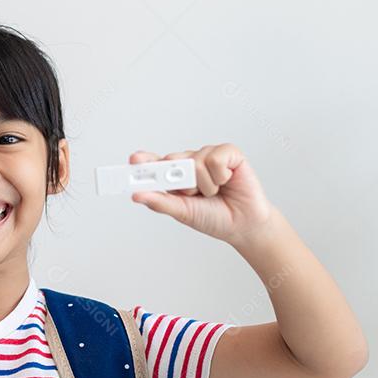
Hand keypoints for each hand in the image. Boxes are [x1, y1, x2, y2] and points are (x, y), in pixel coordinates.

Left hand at [130, 143, 273, 245]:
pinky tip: (226, 181)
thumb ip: (160, 202)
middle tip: (191, 193)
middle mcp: (190, 162)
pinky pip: (215, 158)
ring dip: (204, 184)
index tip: (134, 160)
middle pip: (173, 160)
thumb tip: (136, 195)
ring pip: (195, 161)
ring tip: (214, 192)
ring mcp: (208, 156)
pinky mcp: (229, 153)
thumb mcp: (182, 212)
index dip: (145, 160)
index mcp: (175, 176)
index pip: (155, 164)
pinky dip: (220, 175)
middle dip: (181, 181)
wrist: (243, 224)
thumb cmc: (212, 217)